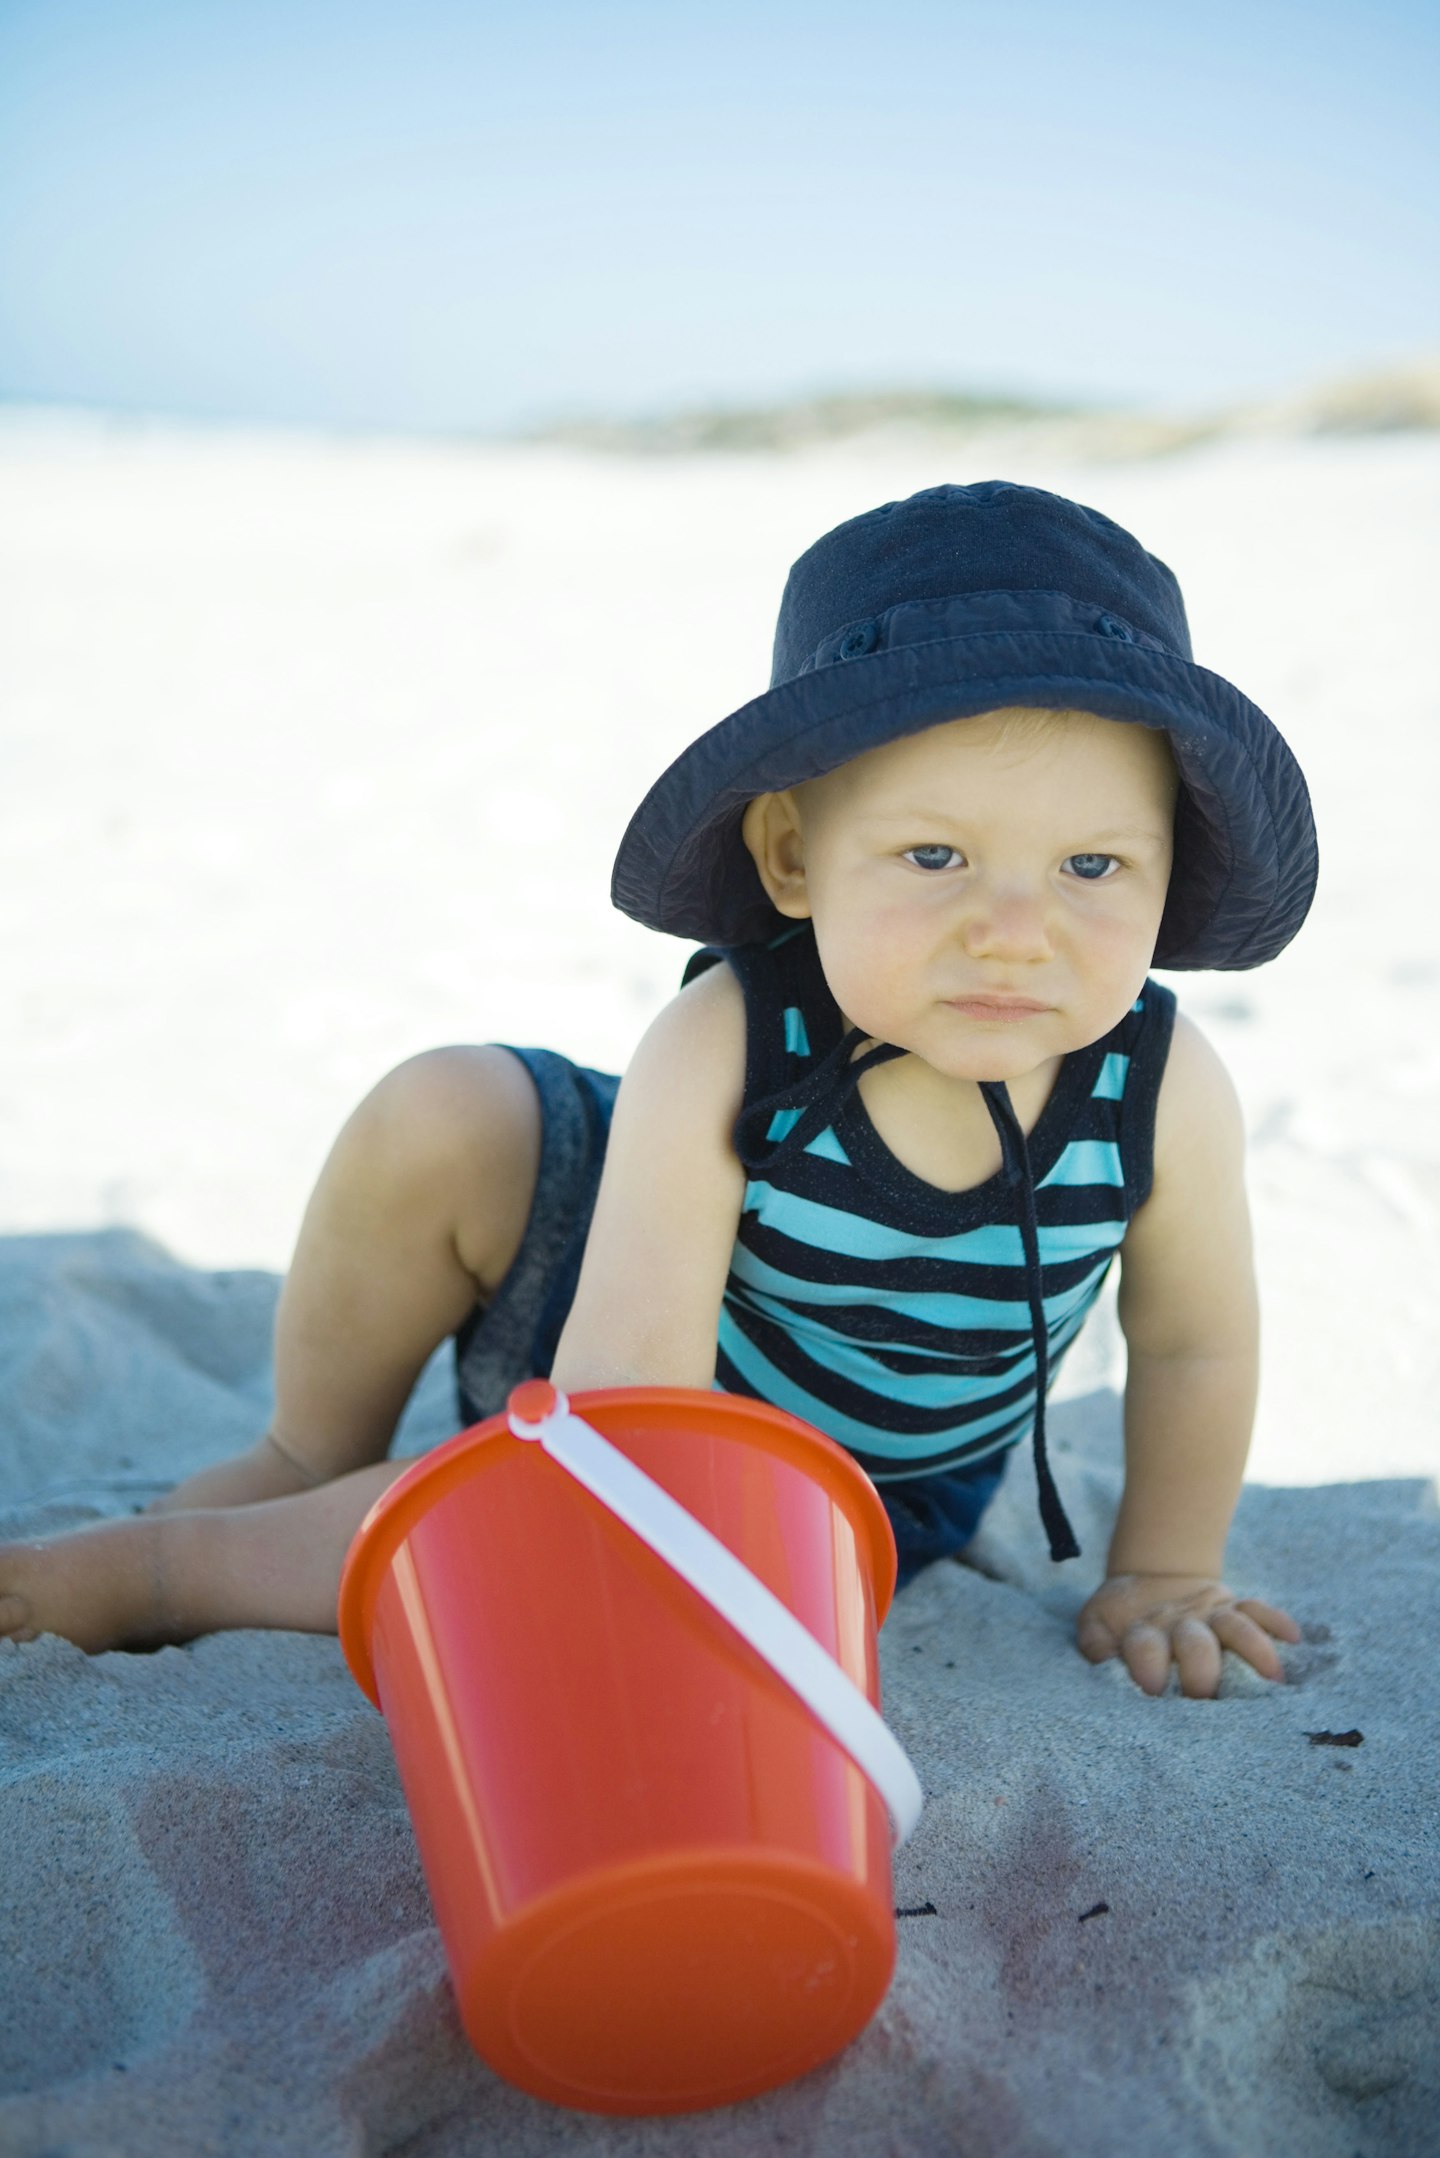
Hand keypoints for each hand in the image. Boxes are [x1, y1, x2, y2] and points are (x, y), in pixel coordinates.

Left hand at [1076, 1573, 1300, 1697]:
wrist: (1151, 1579)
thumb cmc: (1122, 1620)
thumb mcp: (1097, 1626)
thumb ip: (1095, 1645)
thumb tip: (1102, 1663)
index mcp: (1144, 1631)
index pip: (1145, 1647)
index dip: (1147, 1667)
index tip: (1151, 1691)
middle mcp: (1181, 1622)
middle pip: (1196, 1644)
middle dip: (1201, 1671)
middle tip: (1205, 1697)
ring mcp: (1211, 1613)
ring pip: (1235, 1626)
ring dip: (1253, 1648)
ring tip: (1273, 1677)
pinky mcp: (1234, 1606)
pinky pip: (1259, 1609)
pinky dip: (1276, 1621)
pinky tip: (1294, 1638)